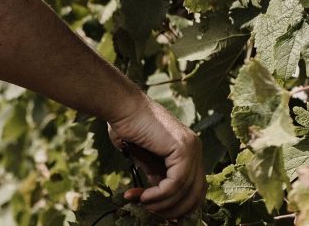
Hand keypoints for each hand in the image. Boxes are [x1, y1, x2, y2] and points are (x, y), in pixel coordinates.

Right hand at [108, 93, 206, 218]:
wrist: (121, 105)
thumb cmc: (127, 125)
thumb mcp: (144, 156)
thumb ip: (156, 172)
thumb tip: (161, 196)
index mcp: (187, 147)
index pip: (194, 186)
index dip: (178, 204)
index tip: (156, 210)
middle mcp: (194, 147)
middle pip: (196, 193)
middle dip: (173, 209)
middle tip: (150, 211)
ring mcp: (192, 147)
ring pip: (186, 192)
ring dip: (162, 204)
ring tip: (142, 202)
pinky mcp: (183, 149)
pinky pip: (176, 184)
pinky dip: (159, 196)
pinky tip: (143, 196)